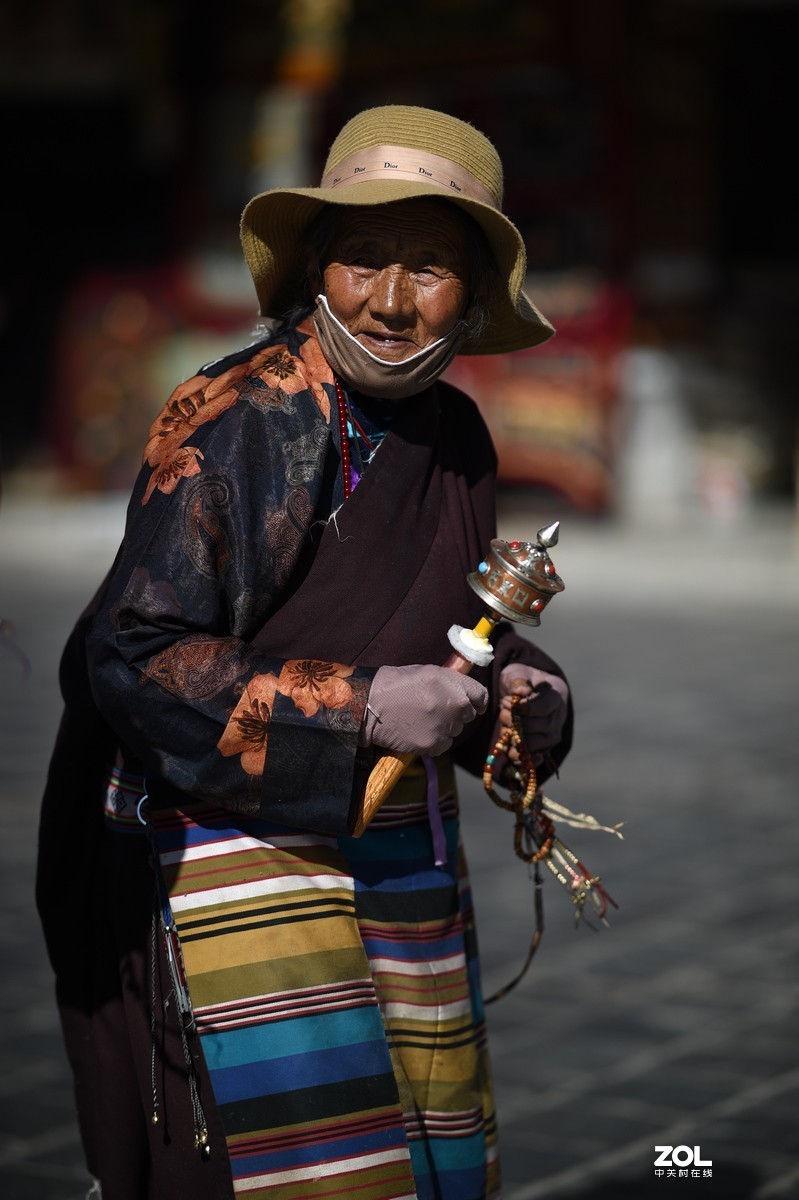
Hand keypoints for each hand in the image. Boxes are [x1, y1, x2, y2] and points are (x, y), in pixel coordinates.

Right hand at [360, 664, 487, 756]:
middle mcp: (454, 704)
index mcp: (453, 683)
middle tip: (437, 710)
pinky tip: (418, 730)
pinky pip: (443, 744)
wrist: (370, 704)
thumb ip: (450, 682)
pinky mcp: (433, 744)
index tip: (475, 706)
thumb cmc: (396, 684)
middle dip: (457, 713)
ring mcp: (445, 726)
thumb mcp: (427, 672)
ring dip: (445, 727)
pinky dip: (434, 740)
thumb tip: (466, 691)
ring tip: (422, 719)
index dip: (478, 701)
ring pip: (456, 731)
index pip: (481, 695)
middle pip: (469, 715)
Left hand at [498, 663, 568, 762]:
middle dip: (514, 719)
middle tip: (504, 706)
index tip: (513, 702)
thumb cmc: (525, 681)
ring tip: (504, 721)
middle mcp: (557, 720)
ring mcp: (551, 737)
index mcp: (555, 697)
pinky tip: (507, 743)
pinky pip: (531, 760)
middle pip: (535, 727)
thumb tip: (521, 693)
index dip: (526, 707)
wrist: (531, 692)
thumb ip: (518, 681)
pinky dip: (516, 754)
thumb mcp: (519, 673)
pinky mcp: (542, 750)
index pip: (544, 707)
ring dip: (511, 735)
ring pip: (531, 744)